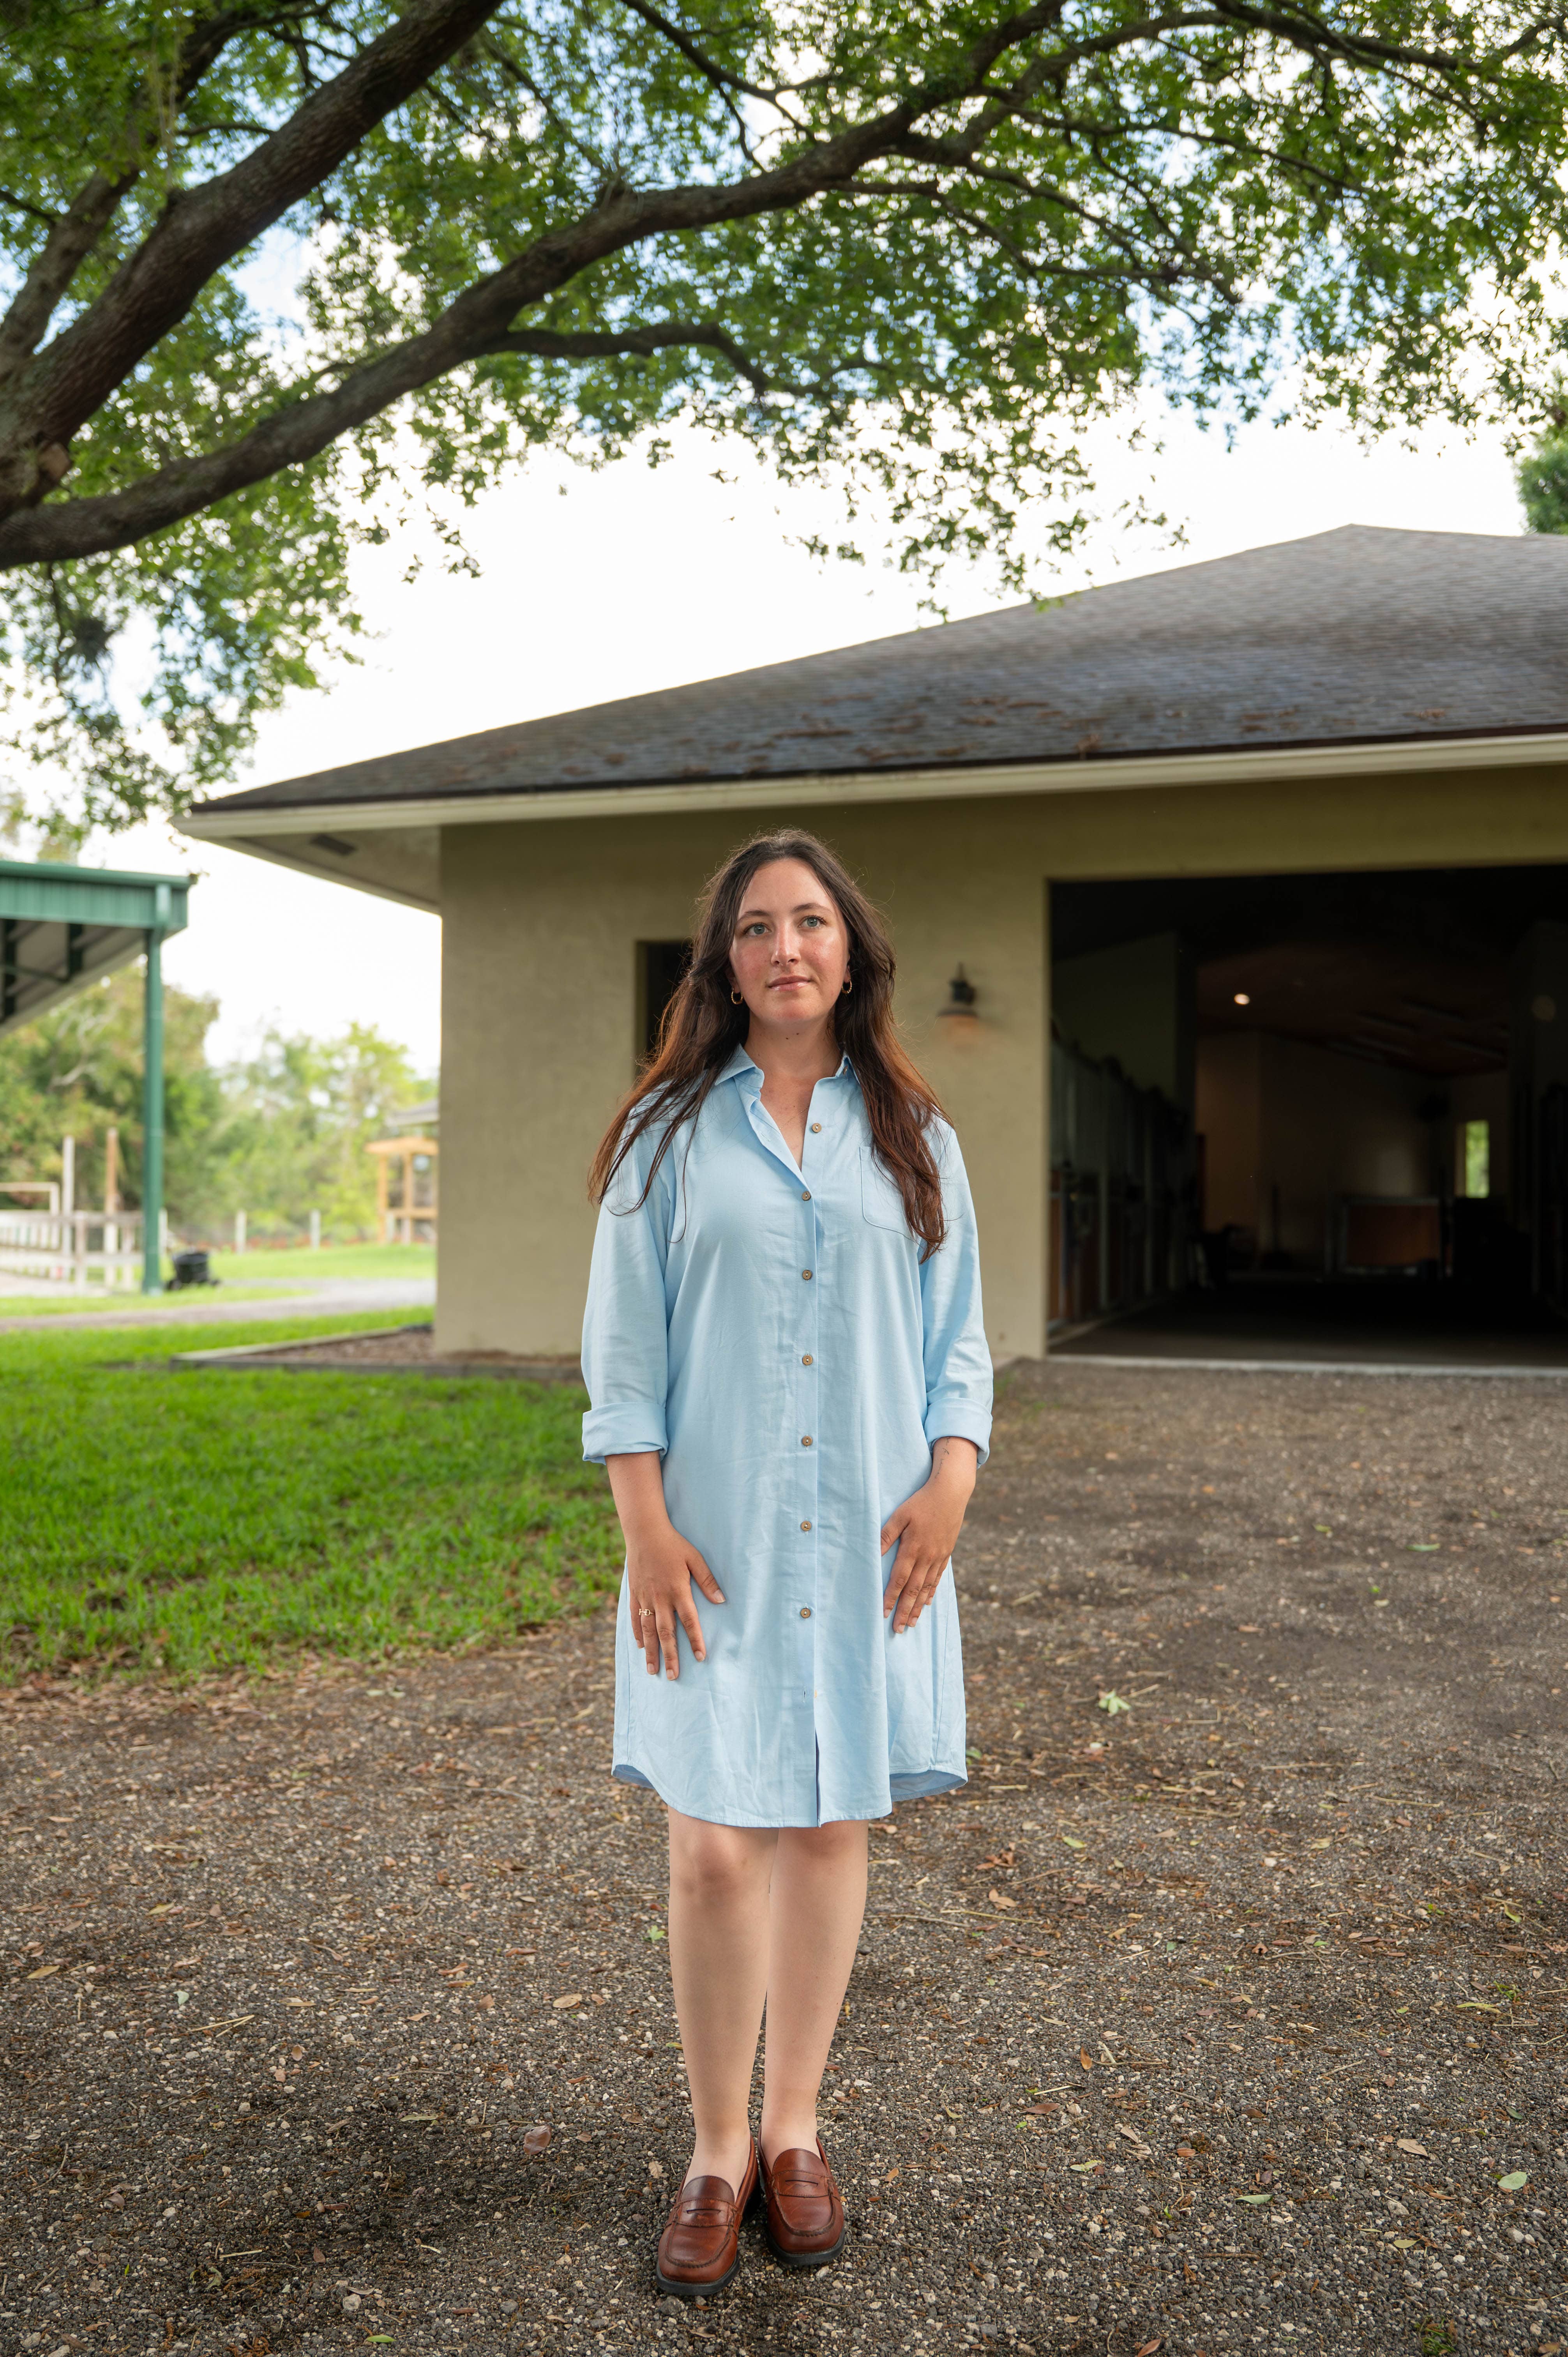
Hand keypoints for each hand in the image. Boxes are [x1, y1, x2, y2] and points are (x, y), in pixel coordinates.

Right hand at [606, 1451, 723, 1680]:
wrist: (644, 1532)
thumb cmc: (673, 1544)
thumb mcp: (695, 1559)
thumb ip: (707, 1580)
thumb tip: (721, 1600)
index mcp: (678, 1590)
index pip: (689, 1621)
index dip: (696, 1640)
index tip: (701, 1658)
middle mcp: (660, 1598)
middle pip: (666, 1633)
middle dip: (670, 1656)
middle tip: (673, 1676)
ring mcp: (644, 1597)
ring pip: (647, 1631)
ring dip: (651, 1652)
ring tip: (653, 1671)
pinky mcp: (634, 1594)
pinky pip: (634, 1618)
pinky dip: (637, 1634)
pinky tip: (641, 1647)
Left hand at [880, 1436, 978, 1633]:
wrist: (951, 1493)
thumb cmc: (921, 1502)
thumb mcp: (900, 1514)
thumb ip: (886, 1535)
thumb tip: (873, 1553)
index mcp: (913, 1548)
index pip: (899, 1579)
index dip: (891, 1597)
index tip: (884, 1614)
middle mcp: (927, 1556)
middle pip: (914, 1589)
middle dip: (905, 1610)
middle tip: (899, 1630)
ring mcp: (939, 1556)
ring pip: (927, 1587)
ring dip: (918, 1606)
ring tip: (912, 1623)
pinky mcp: (946, 1553)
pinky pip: (938, 1578)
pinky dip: (931, 1592)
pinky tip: (927, 1602)